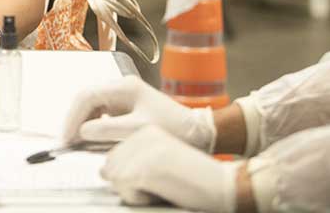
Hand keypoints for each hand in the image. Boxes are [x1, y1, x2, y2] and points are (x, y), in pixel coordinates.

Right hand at [62, 76, 216, 150]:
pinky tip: (92, 139)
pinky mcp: (127, 107)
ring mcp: (124, 96)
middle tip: (68, 142)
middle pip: (88, 99)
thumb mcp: (138, 130)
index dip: (73, 116)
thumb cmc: (172, 128)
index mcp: (124, 86)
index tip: (67, 137)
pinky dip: (94, 126)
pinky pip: (103, 113)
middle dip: (76, 120)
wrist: (198, 132)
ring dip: (84, 123)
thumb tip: (82, 132)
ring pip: (93, 106)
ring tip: (77, 142)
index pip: (87, 96)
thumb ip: (107, 130)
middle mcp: (122, 87)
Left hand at [102, 126, 237, 212]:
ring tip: (162, 188)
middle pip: (111, 167)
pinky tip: (162, 193)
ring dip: (134, 192)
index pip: (115, 156)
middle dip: (130, 184)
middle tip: (160, 185)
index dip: (130, 176)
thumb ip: (134, 161)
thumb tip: (104, 171)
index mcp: (147, 131)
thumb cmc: (197, 179)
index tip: (156, 179)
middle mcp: (143, 136)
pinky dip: (140, 199)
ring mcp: (143, 150)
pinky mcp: (145, 168)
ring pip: (115, 179)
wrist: (225, 185)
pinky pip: (124, 190)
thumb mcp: (162, 162)